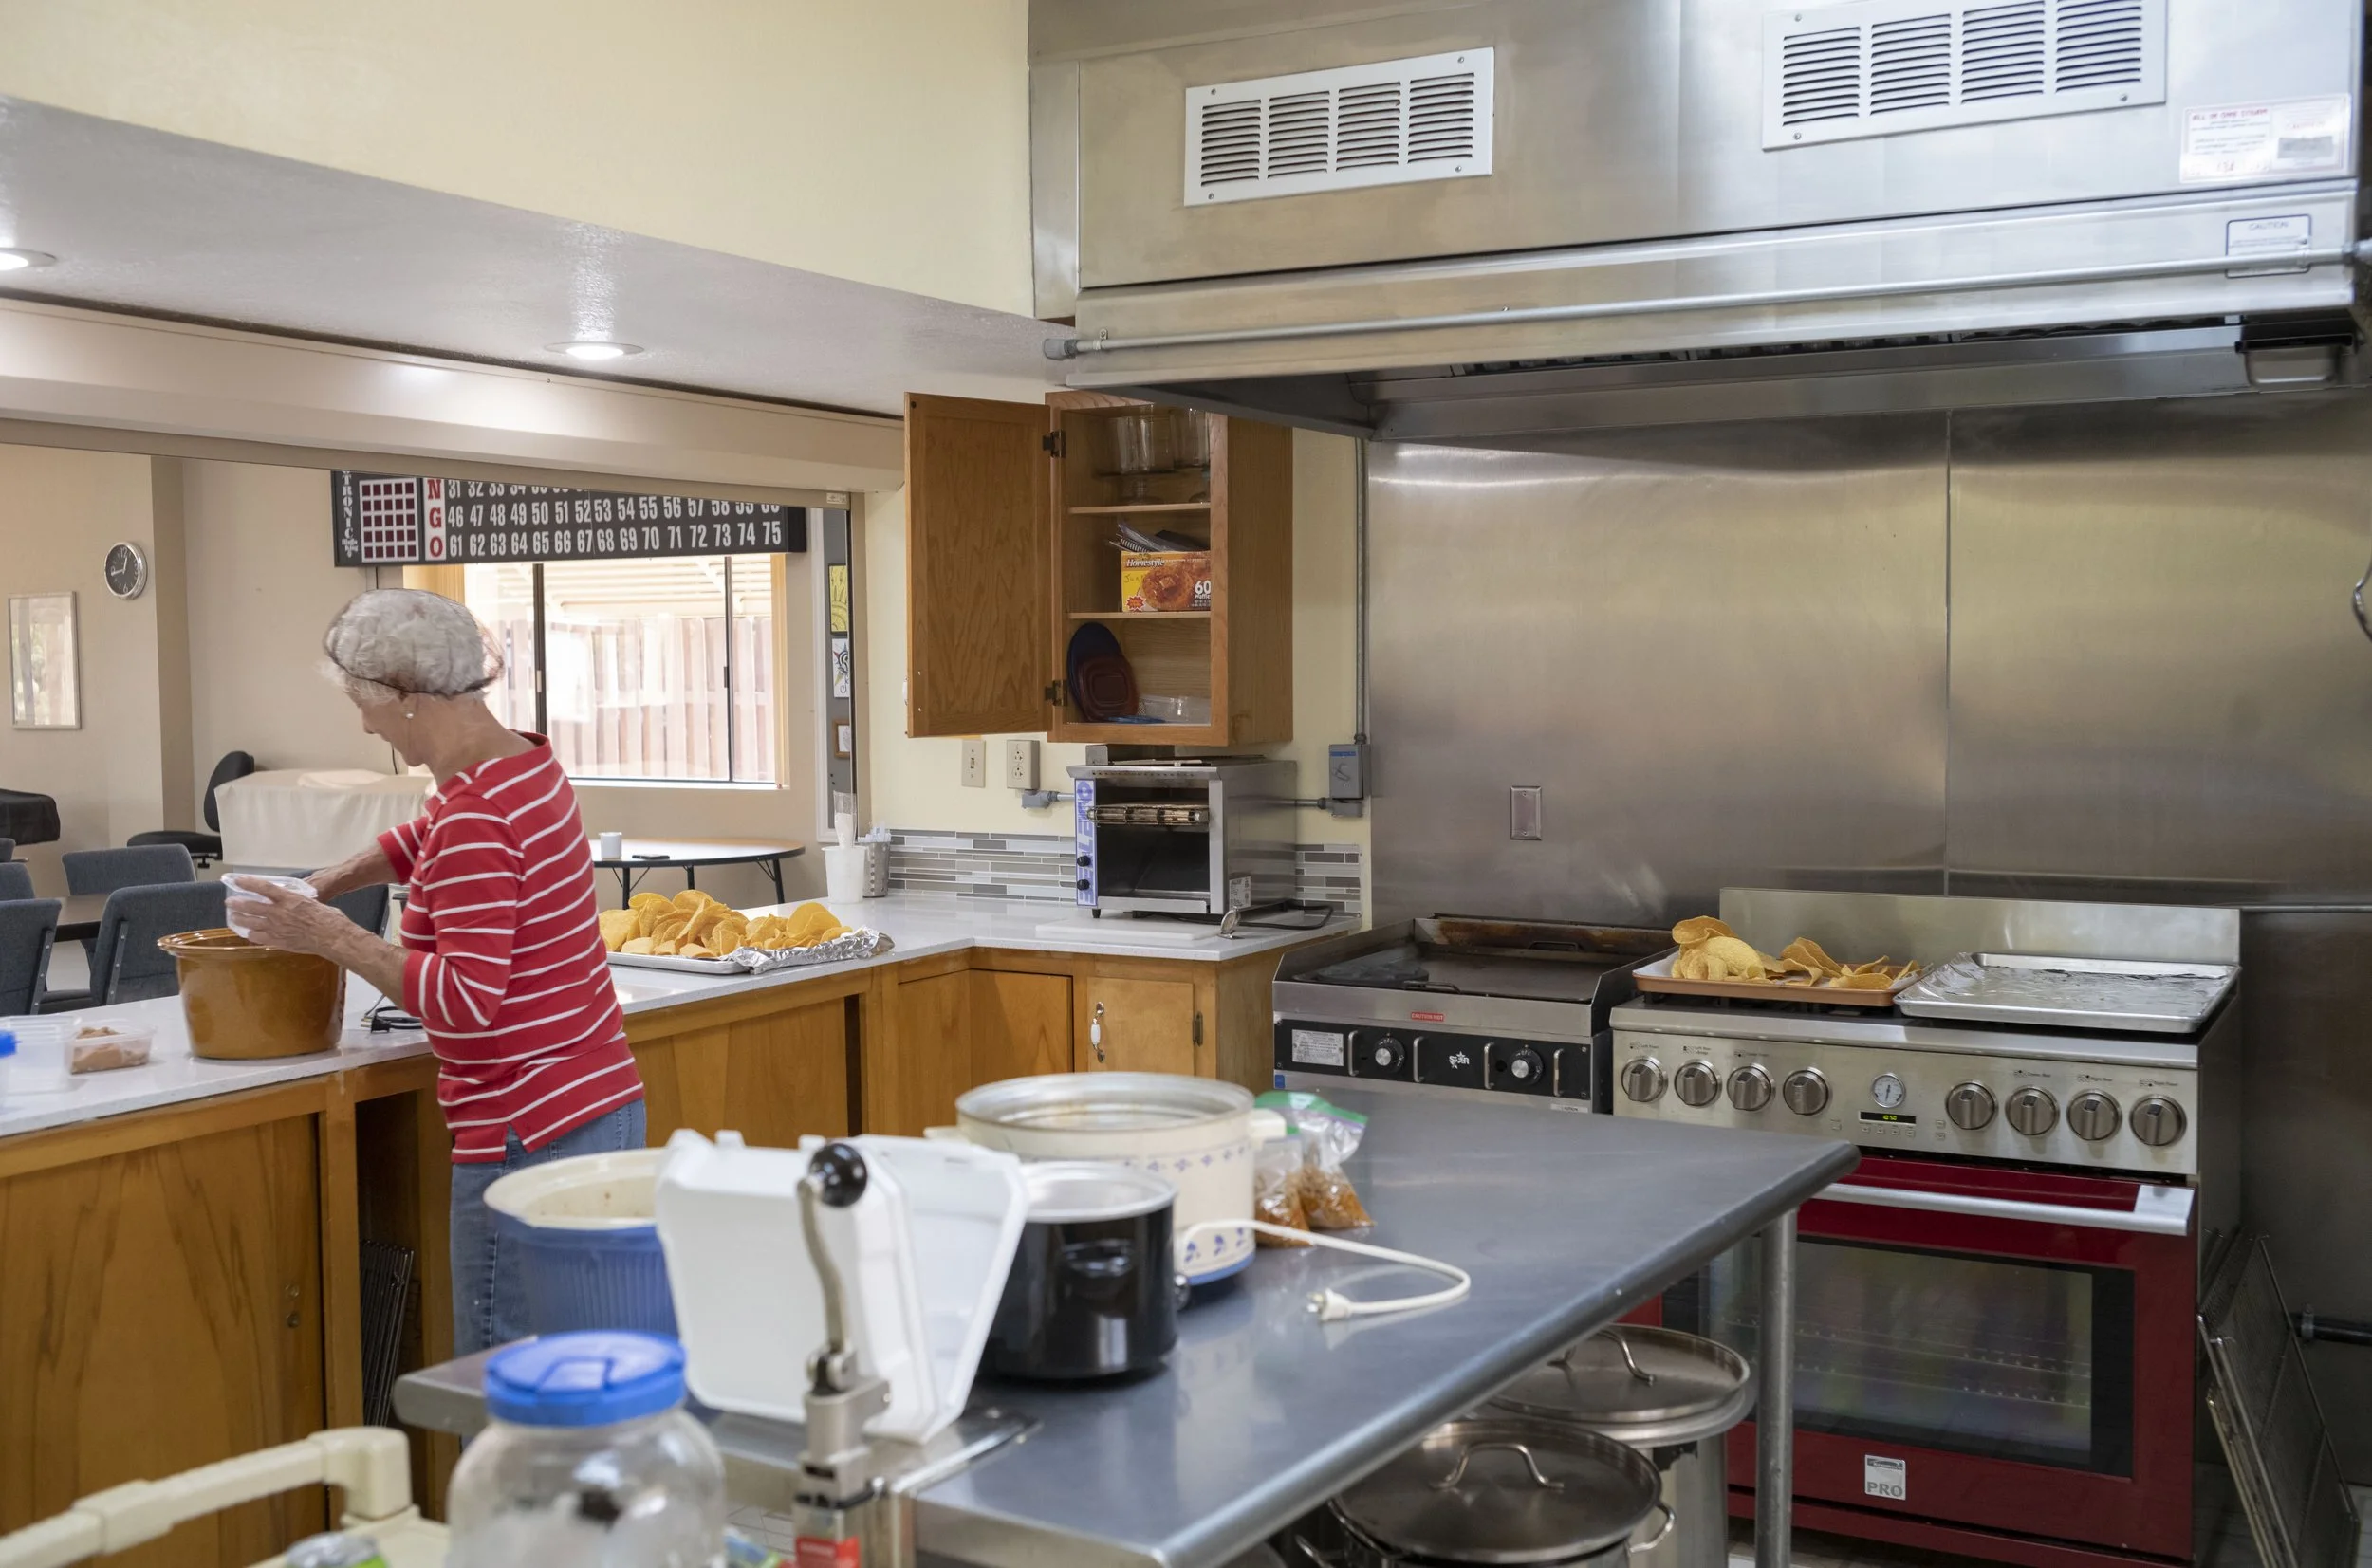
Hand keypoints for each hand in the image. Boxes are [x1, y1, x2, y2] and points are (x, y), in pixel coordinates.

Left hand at [233, 881, 355, 959]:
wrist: (332, 938)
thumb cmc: (329, 918)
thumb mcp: (313, 903)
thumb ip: (298, 902)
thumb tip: (294, 901)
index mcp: (289, 899)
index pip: (264, 888)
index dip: (249, 883)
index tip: (237, 880)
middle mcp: (279, 912)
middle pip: (251, 906)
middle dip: (237, 903)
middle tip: (230, 902)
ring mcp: (277, 928)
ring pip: (251, 923)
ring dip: (240, 919)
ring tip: (234, 917)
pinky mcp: (278, 941)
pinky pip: (258, 938)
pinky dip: (252, 935)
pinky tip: (250, 934)